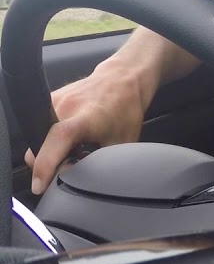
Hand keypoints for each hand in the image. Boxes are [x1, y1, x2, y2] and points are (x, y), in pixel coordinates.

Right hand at [24, 67, 150, 194]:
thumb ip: (103, 163)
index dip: (46, 165)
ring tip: (73, 151)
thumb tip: (85, 183)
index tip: (40, 185)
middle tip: (67, 169)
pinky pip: (41, 127)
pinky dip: (51, 139)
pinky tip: (71, 139)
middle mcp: (64, 107)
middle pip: (38, 146)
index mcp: (85, 118)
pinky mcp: (49, 99)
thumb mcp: (123, 143)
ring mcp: (54, 101)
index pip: (57, 140)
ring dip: (50, 151)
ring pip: (37, 138)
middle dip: (46, 165)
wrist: (123, 78)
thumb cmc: (127, 109)